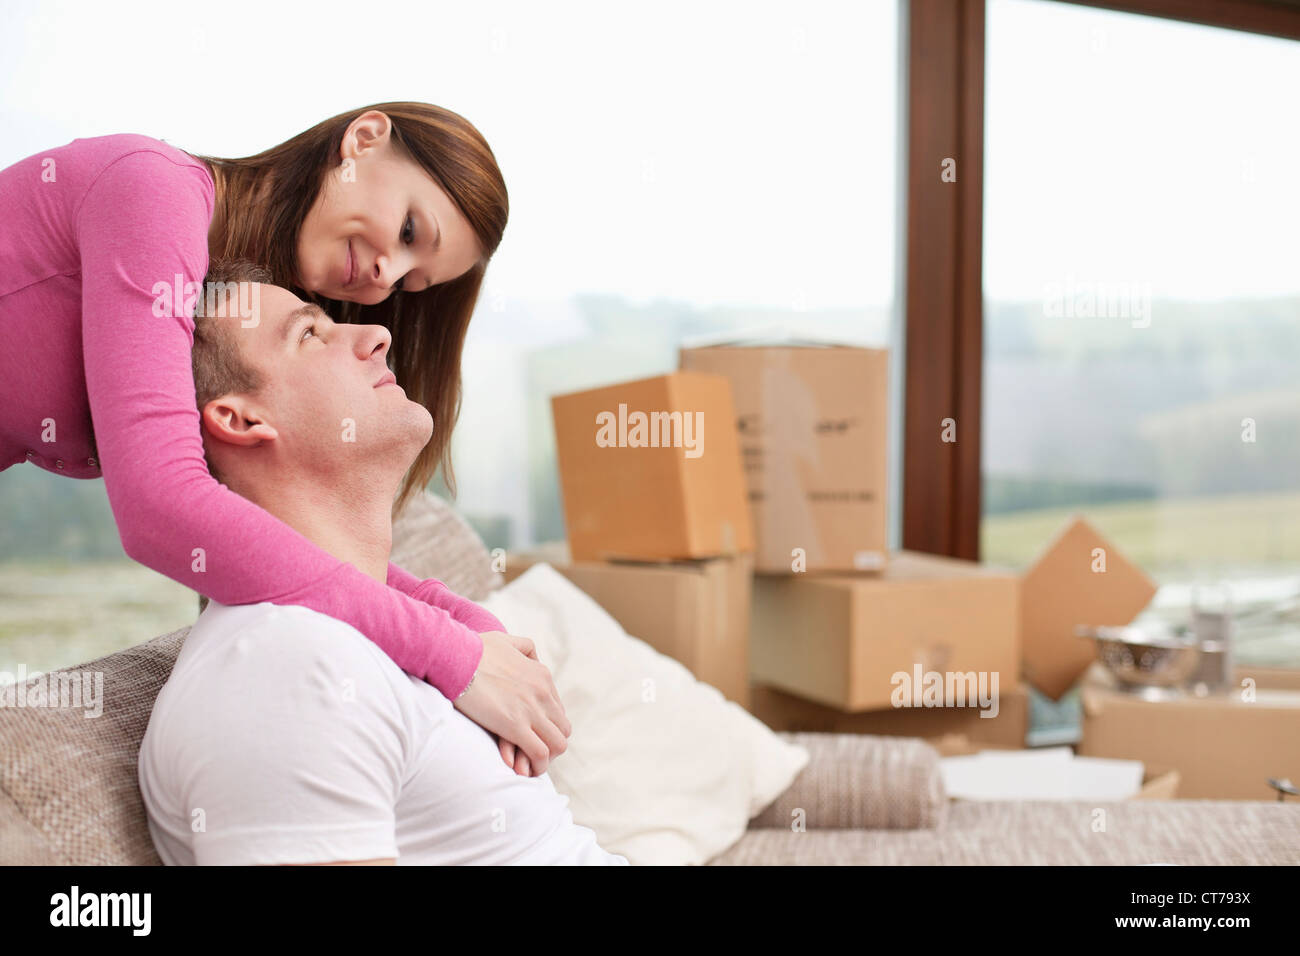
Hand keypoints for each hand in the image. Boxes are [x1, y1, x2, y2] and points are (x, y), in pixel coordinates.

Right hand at [454, 630, 568, 775]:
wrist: (454, 656)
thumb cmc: (472, 649)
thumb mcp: (506, 640)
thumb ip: (523, 648)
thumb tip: (531, 657)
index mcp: (541, 675)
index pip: (557, 709)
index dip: (546, 725)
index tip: (531, 734)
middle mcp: (542, 693)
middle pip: (562, 728)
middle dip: (549, 743)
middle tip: (530, 752)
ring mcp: (531, 710)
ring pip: (557, 744)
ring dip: (545, 757)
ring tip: (529, 764)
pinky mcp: (515, 726)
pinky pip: (540, 753)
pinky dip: (537, 766)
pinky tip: (525, 770)